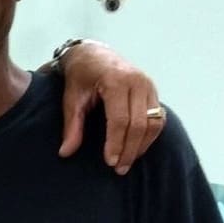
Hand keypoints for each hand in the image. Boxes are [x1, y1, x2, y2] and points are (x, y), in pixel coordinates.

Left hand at [56, 40, 164, 173]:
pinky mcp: (153, 90)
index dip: (116, 143)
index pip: (120, 119)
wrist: (94, 53)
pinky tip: (137, 148)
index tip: (110, 162)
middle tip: (119, 169)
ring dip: (142, 145)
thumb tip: (65, 152)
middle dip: (130, 149)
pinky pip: (158, 117)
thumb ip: (71, 125)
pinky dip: (150, 135)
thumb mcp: (71, 98)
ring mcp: (148, 85)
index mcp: (116, 81)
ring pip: (153, 122)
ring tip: (128, 162)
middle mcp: (137, 81)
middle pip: (139, 123)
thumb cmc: (80, 75)